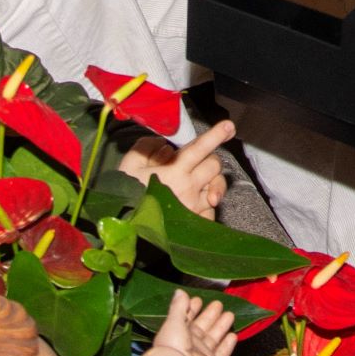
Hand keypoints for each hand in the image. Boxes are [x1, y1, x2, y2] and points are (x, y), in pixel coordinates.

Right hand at [119, 118, 234, 218]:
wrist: (125, 229)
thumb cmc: (127, 195)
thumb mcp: (129, 165)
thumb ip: (146, 148)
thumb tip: (164, 145)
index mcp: (175, 171)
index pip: (200, 148)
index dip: (215, 135)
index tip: (229, 126)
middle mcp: (189, 187)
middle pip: (214, 165)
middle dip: (209, 159)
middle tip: (196, 163)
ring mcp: (195, 206)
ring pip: (217, 187)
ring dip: (210, 183)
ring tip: (196, 185)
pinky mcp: (197, 224)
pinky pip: (211, 211)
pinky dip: (205, 206)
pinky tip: (193, 205)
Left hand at [151, 288, 237, 355]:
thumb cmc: (172, 345)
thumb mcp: (174, 320)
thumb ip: (179, 306)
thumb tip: (180, 291)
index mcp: (178, 332)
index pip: (187, 317)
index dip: (193, 308)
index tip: (199, 299)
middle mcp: (190, 343)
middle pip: (203, 326)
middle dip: (211, 315)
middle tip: (219, 304)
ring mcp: (201, 354)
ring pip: (214, 338)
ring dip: (221, 326)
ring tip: (230, 315)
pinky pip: (221, 353)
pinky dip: (227, 346)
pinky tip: (233, 336)